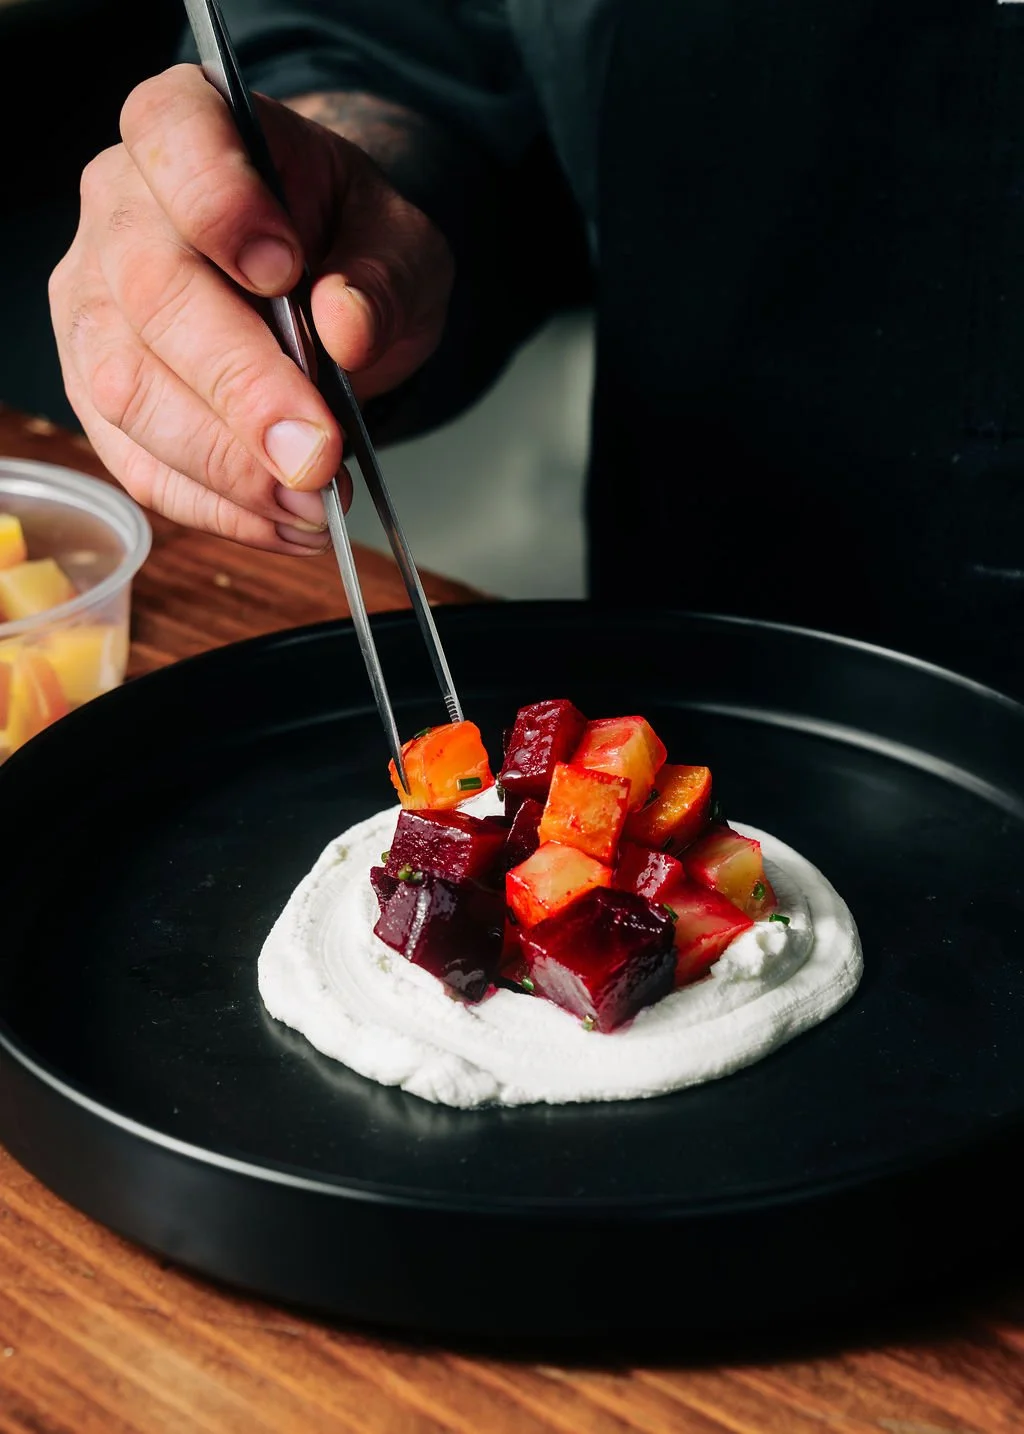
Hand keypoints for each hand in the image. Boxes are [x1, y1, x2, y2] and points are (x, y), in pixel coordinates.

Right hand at [49, 65, 453, 552]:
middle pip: (150, 296)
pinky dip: (214, 506)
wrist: (321, 283)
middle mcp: (117, 209)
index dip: (221, 209)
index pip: (174, 142)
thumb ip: (381, 275)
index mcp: (185, 126)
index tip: (285, 272)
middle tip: (317, 454)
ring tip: (312, 504)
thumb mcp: (398, 240)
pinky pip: (136, 461)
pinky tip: (279, 522)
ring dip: (227, 466)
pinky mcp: (99, 392)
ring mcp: (93, 304)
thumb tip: (346, 332)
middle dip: (240, 390)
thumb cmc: (349, 244)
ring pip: (128, 391)